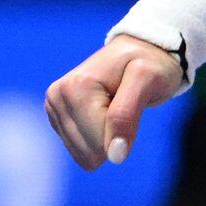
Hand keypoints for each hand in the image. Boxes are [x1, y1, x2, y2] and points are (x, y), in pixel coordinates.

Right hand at [43, 34, 184, 169]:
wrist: (144, 48)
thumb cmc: (150, 62)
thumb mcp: (149, 79)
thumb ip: (126, 116)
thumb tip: (114, 157)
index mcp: (75, 87)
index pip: (99, 141)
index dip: (125, 132)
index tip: (134, 102)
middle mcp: (57, 97)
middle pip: (89, 151)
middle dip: (115, 134)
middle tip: (126, 104)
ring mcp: (54, 107)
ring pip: (83, 154)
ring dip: (108, 135)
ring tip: (116, 105)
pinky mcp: (58, 117)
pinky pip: (80, 150)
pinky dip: (100, 136)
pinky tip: (105, 112)